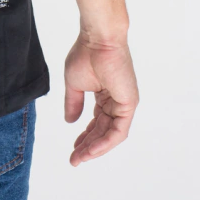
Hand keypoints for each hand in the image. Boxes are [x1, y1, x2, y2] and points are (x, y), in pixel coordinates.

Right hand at [64, 35, 137, 165]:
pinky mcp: (129, 104)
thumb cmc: (85, 54)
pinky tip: (92, 150)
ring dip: (95, 148)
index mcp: (105, 95)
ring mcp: (124, 103)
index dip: (85, 137)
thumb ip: (73, 103)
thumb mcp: (74, 84)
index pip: (97, 122)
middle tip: (74, 159)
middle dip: (88, 147)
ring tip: (80, 158)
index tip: (73, 148)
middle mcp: (116, 101)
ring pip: (111, 134)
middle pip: (103, 131)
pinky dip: (105, 142)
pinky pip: (118, 130)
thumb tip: (70, 121)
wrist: (98, 39)